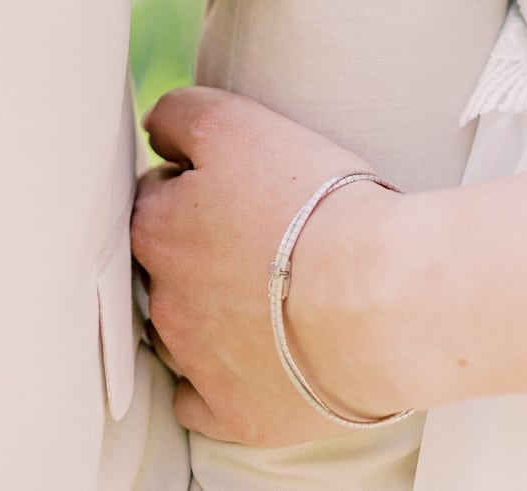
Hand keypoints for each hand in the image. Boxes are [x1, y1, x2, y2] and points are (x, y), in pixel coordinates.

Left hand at [131, 87, 406, 445]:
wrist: (374, 298)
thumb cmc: (311, 202)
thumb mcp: (235, 123)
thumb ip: (179, 115)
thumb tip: (152, 129)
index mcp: (157, 226)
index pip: (154, 194)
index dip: (195, 183)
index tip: (236, 186)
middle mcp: (162, 296)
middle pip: (162, 263)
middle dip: (193, 249)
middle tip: (253, 237)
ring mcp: (194, 360)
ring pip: (177, 331)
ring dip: (205, 313)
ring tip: (262, 296)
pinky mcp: (231, 411)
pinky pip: (200, 400)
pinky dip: (217, 381)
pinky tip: (251, 358)